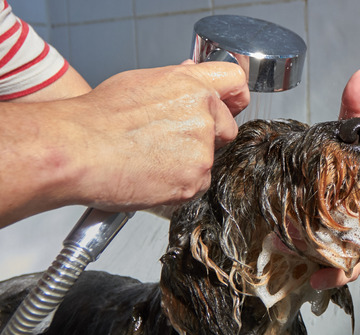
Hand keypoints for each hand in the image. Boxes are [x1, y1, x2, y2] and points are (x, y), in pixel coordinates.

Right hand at [68, 62, 249, 210]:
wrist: (76, 151)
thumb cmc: (97, 118)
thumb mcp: (140, 83)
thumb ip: (177, 82)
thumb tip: (193, 76)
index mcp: (191, 85)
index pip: (235, 84)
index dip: (233, 97)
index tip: (231, 104)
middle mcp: (203, 114)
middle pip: (227, 128)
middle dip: (208, 136)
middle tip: (171, 141)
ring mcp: (202, 149)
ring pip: (209, 159)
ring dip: (189, 163)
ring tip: (150, 159)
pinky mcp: (195, 180)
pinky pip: (196, 184)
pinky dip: (178, 184)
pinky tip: (151, 174)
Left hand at [310, 68, 359, 289]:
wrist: (321, 173)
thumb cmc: (340, 156)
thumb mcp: (344, 132)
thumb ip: (353, 107)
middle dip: (346, 250)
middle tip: (311, 248)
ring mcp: (354, 236)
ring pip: (351, 258)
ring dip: (331, 266)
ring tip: (303, 264)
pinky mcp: (336, 249)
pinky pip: (340, 268)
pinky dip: (330, 277)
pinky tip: (313, 280)